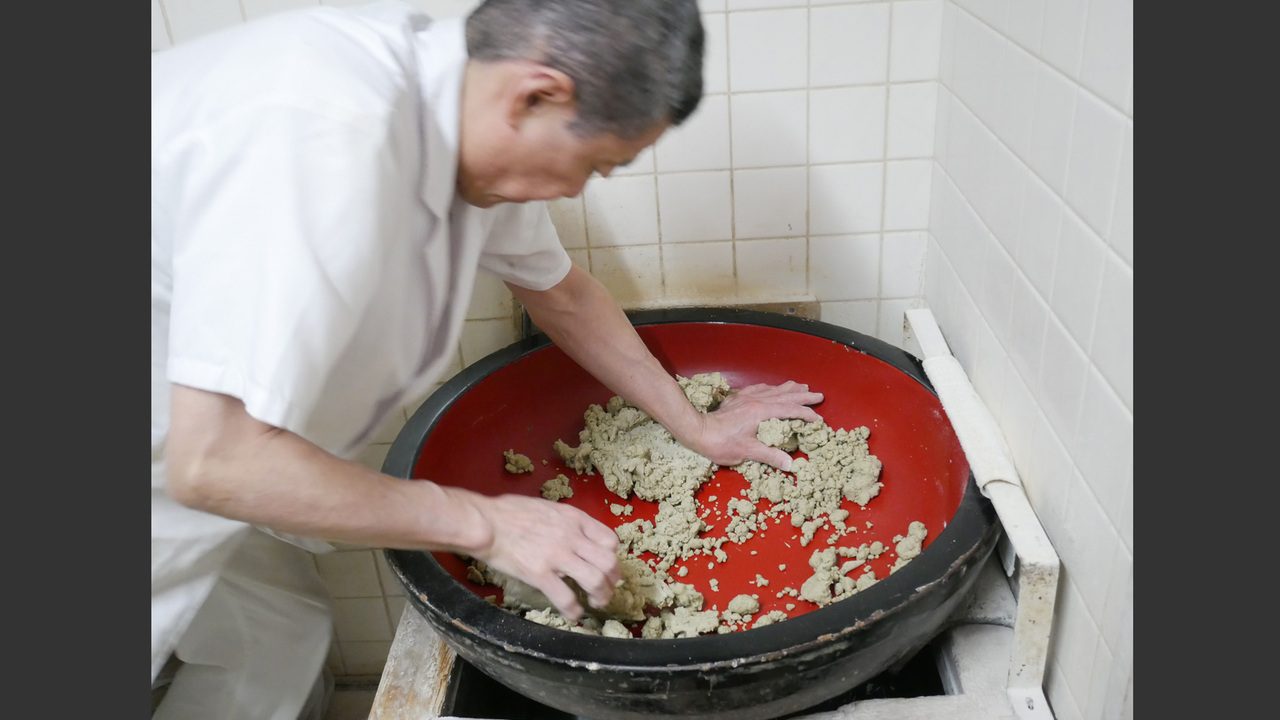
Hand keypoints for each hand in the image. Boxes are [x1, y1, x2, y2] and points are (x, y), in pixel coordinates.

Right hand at [467, 492, 621, 620]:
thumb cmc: (508, 512)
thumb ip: (564, 522)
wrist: (485, 522)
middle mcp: (571, 536)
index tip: (606, 566)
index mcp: (573, 518)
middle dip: (613, 580)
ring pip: (595, 580)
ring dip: (600, 596)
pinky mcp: (540, 574)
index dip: (612, 557)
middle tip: (607, 589)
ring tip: (596, 603)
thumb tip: (570, 534)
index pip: (609, 539)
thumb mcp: (546, 508)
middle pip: (609, 562)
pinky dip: (574, 610)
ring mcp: (557, 556)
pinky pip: (566, 597)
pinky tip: (573, 613)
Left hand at [692, 381, 823, 470]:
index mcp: (761, 412)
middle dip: (803, 395)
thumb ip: (770, 456)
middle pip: (785, 396)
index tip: (817, 419)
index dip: (805, 413)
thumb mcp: (748, 452)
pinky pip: (758, 389)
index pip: (790, 410)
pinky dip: (770, 388)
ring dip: (788, 388)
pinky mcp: (737, 399)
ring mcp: (746, 398)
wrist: (698, 431)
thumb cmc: (722, 443)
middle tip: (818, 395)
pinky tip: (771, 388)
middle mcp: (756, 401)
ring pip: (773, 390)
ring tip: (801, 385)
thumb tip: (791, 464)